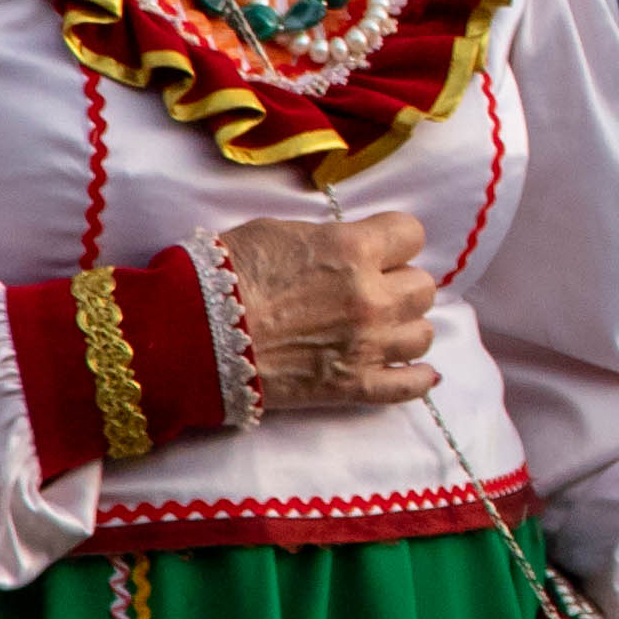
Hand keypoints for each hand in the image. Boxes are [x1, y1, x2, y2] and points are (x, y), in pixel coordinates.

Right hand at [208, 208, 437, 408]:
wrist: (195, 334)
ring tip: (381, 326)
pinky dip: (417, 378)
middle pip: (422, 286)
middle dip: (399, 282)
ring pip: (423, 333)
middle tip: (371, 287)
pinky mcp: (352, 386)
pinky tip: (419, 371)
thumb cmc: (228, 274)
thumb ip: (330, 240)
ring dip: (404, 326)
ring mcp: (366, 345)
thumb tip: (351, 249)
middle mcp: (371, 298)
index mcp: (354, 251)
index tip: (378, 248)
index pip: (411, 233)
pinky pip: (409, 386)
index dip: (394, 240)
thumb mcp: (282, 232)